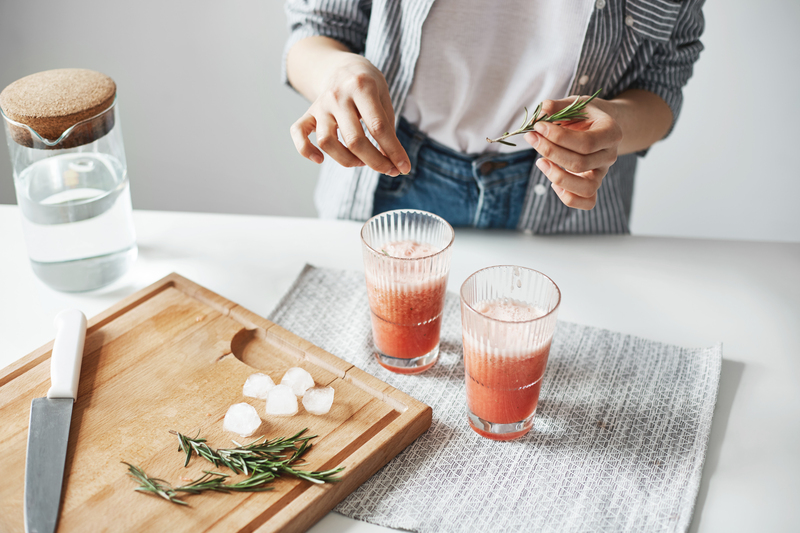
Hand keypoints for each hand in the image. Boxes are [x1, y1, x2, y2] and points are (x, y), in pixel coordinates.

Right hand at [290, 54, 410, 175]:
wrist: (342, 66)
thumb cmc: (368, 85)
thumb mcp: (384, 97)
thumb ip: (387, 127)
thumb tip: (391, 161)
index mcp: (361, 87)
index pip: (379, 127)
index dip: (393, 152)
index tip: (404, 168)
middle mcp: (338, 96)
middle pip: (354, 140)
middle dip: (375, 161)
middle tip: (387, 169)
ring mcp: (320, 105)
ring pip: (327, 142)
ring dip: (347, 160)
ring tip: (361, 162)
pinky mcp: (308, 113)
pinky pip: (298, 133)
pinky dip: (305, 150)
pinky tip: (320, 160)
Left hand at [524, 96, 621, 209]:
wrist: (599, 126)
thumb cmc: (585, 115)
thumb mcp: (574, 104)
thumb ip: (557, 106)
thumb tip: (541, 111)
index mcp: (611, 132)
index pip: (586, 143)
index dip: (558, 137)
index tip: (538, 126)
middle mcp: (610, 155)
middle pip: (580, 164)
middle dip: (550, 151)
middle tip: (531, 137)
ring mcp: (602, 173)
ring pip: (586, 188)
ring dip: (557, 177)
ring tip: (540, 162)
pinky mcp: (593, 185)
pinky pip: (587, 202)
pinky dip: (568, 197)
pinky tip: (553, 181)